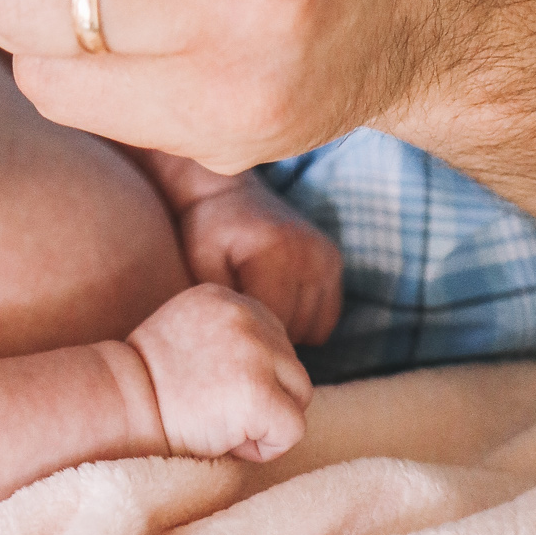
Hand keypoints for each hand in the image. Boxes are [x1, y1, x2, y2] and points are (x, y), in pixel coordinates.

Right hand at [128, 285, 310, 463]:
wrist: (120, 405)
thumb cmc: (150, 384)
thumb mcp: (188, 333)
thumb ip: (228, 334)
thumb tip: (270, 362)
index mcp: (226, 297)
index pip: (274, 341)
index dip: (250, 374)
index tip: (210, 385)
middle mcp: (245, 314)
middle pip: (291, 367)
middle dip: (263, 396)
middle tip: (213, 407)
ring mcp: (255, 351)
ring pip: (298, 396)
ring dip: (267, 420)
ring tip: (219, 420)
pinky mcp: (260, 392)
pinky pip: (292, 430)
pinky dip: (264, 447)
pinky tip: (224, 437)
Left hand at [162, 165, 342, 347]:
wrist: (225, 190)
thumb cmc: (206, 230)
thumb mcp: (201, 265)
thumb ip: (225, 304)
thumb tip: (238, 344)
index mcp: (275, 253)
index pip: (272, 324)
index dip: (249, 335)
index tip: (230, 330)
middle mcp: (309, 254)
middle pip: (295, 330)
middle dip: (267, 333)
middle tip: (242, 320)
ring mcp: (326, 257)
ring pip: (314, 329)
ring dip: (288, 329)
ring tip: (258, 309)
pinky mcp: (333, 260)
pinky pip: (326, 317)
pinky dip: (304, 319)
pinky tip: (277, 303)